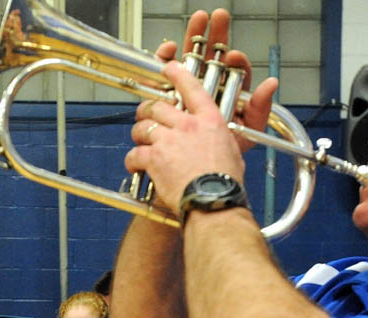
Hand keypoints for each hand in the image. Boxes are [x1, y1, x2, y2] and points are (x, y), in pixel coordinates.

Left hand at [126, 61, 246, 213]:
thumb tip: (222, 138)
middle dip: (147, 112)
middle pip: (157, 106)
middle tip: (145, 119)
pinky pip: (135, 154)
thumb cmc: (225, 182)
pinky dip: (132, 161)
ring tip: (140, 145)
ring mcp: (169, 140)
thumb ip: (223, 138)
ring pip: (143, 127)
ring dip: (138, 135)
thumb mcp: (235, 151)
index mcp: (209, 120)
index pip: (190, 86)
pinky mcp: (155, 158)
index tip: (167, 67)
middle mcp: (188, 125)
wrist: (213, 201)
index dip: (176, 74)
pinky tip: (135, 167)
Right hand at [154, 8, 277, 147]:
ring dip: (193, 37)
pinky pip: (165, 74)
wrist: (197, 175)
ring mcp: (187, 91)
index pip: (234, 71)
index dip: (235, 60)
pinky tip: (169, 49)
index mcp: (228, 96)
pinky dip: (166, 59)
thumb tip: (271, 84)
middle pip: (212, 56)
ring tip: (198, 20)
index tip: (233, 56)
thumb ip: (260, 109)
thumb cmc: (222, 157)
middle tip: (218, 17)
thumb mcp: (246, 133)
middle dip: (215, 35)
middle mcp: (209, 89)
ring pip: (190, 59)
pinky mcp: (168, 96)